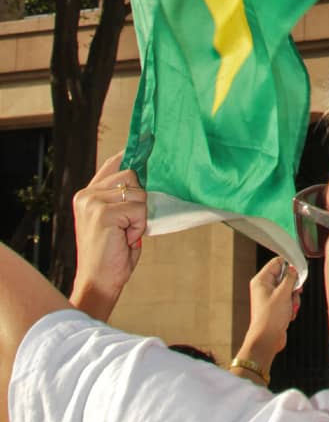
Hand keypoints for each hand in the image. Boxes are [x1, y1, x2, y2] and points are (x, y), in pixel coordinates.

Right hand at [69, 152, 147, 320]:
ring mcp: (92, 203)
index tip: (148, 139)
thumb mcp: (118, 220)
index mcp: (88, 194)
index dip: (132, 154)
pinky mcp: (102, 214)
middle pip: (132, 175)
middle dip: (140, 200)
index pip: (114, 163)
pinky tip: (125, 239)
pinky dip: (138, 226)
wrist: (99, 282)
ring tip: (125, 234)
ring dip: (140, 216)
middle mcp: (87, 195)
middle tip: (129, 225)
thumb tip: (148, 176)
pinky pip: (138, 209)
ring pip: (138, 193)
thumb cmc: (112, 254)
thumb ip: (124, 198)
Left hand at [241, 257, 299, 364]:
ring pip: (288, 289)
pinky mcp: (275, 307)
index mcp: (262, 280)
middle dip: (293, 286)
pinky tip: (289, 314)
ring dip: (293, 298)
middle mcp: (264, 287)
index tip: (299, 269)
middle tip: (295, 292)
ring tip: (290, 307)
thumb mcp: (283, 293)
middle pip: (284, 276)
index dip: (289, 265)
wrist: (267, 339)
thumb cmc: (270, 317)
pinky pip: (288, 300)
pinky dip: (291, 306)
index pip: (277, 263)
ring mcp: (270, 297)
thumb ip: (290, 278)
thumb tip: (294, 268)